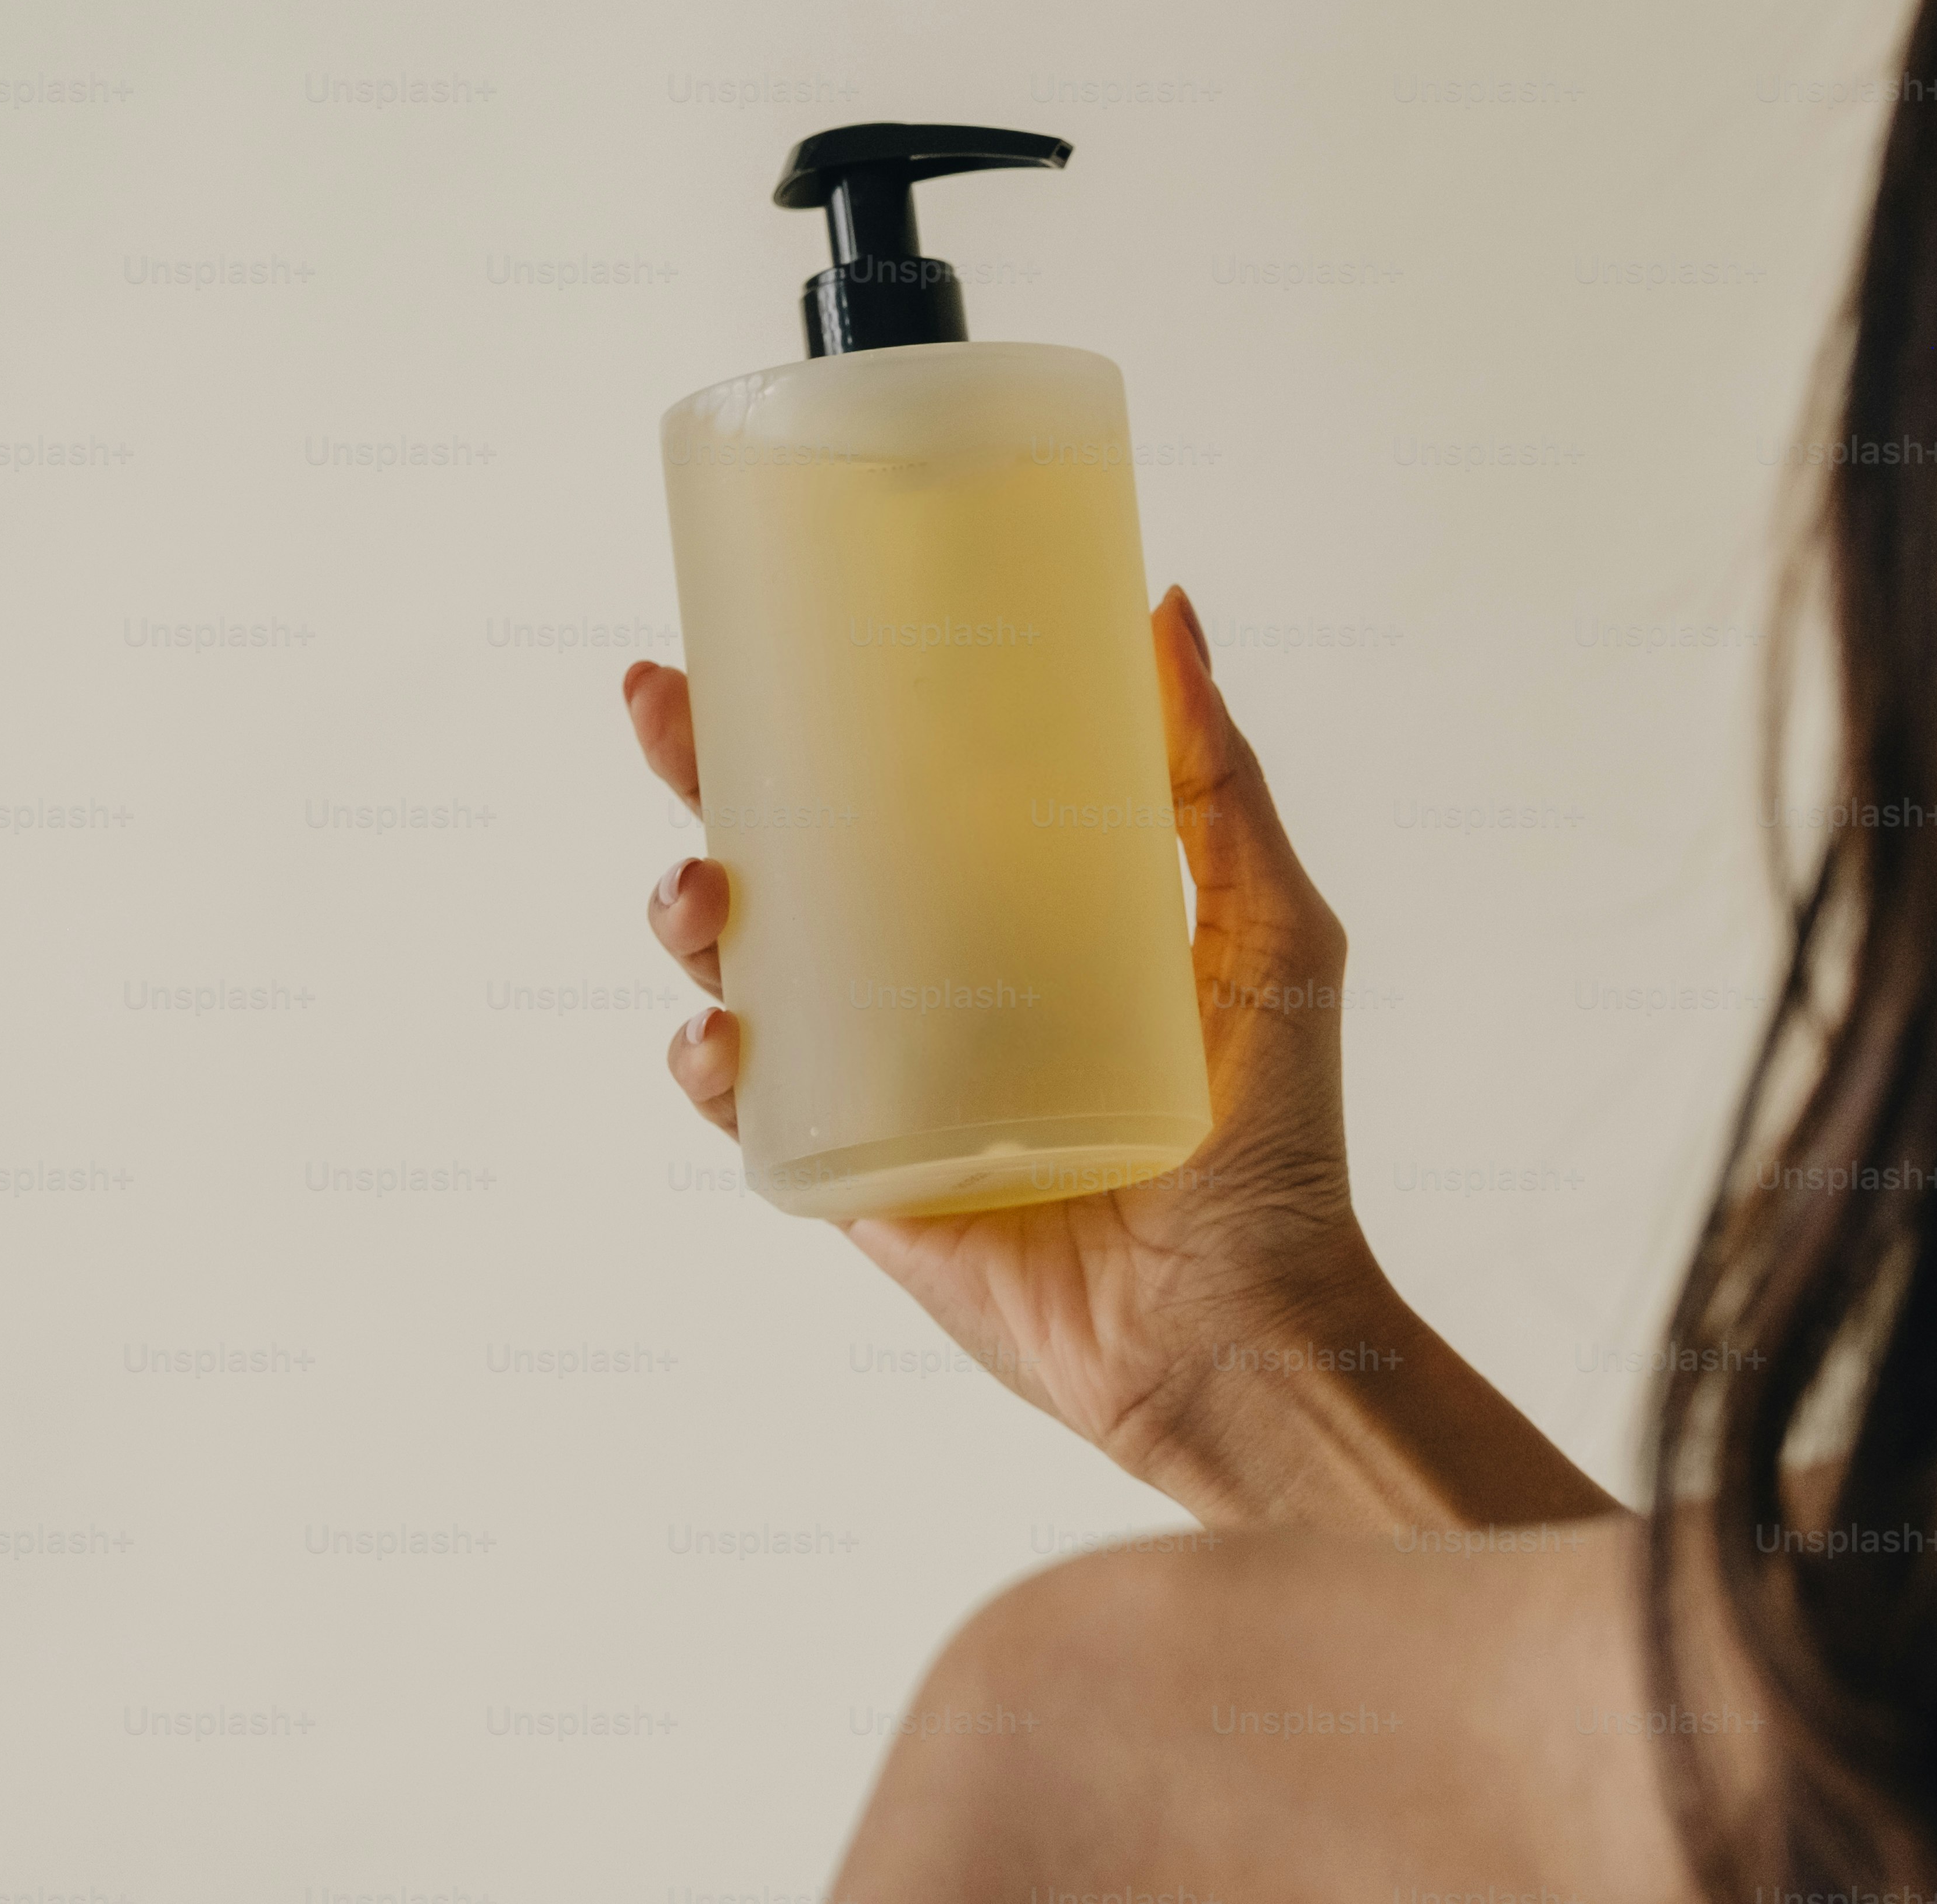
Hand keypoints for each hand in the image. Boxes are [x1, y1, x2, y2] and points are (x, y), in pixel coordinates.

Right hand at [624, 588, 1611, 1531]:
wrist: (1244, 1329)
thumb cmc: (1276, 1140)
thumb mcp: (1267, 927)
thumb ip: (1218, 779)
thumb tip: (1170, 607)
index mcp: (1011, 915)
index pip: (886, 790)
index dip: (805, 715)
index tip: (744, 633)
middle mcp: (932, 989)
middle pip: (782, 858)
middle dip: (698, 776)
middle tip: (660, 702)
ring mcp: (884, 1084)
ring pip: (739, 976)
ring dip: (688, 916)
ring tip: (700, 886)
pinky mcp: (857, 1183)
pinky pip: (751, 1114)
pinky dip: (712, 1066)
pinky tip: (717, 1032)